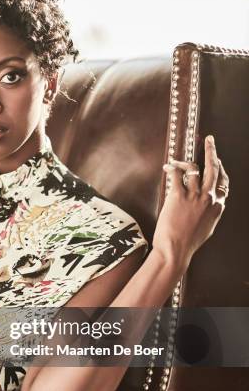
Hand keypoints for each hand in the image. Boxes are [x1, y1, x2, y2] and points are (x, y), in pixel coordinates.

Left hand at [152, 134, 228, 266]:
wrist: (175, 250)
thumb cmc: (189, 242)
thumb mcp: (207, 227)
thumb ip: (210, 213)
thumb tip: (208, 204)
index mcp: (218, 206)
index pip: (223, 181)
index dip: (221, 168)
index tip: (217, 160)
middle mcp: (209, 198)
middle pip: (213, 168)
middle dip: (212, 151)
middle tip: (210, 140)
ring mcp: (194, 196)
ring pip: (193, 168)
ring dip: (184, 160)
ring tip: (176, 160)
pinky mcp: (178, 196)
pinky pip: (177, 175)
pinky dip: (172, 168)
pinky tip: (168, 166)